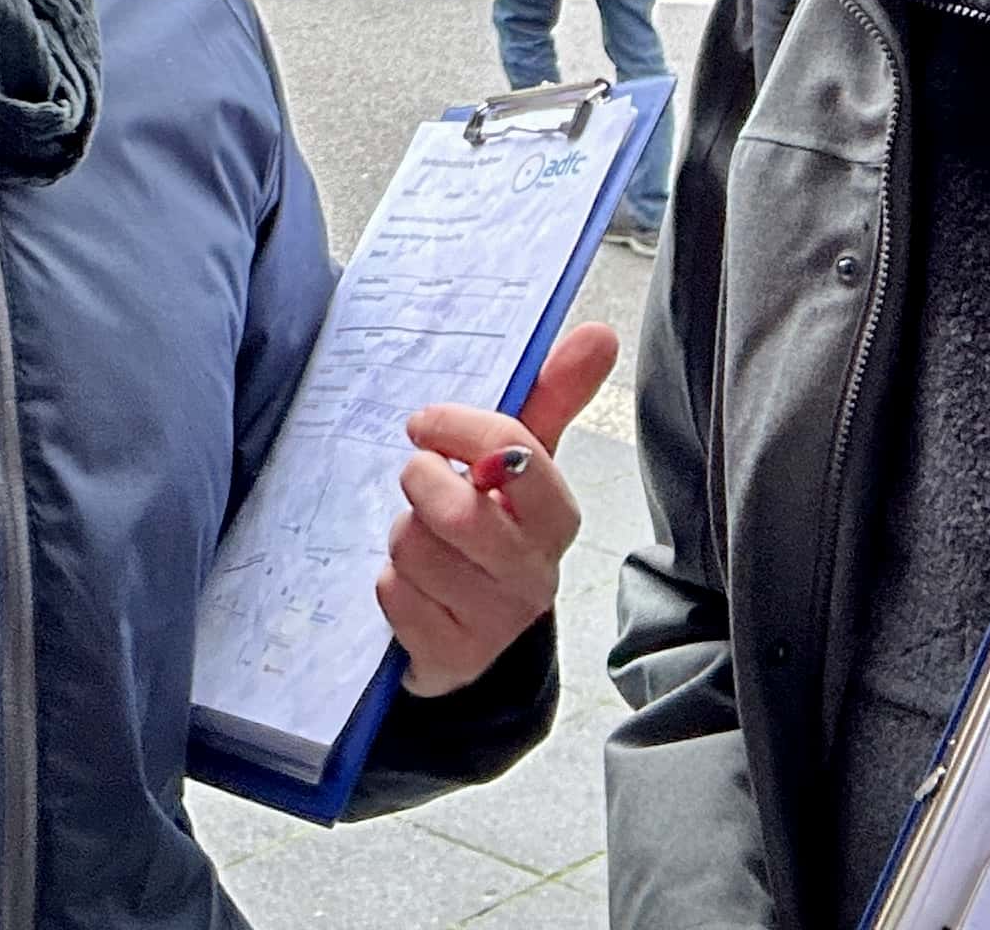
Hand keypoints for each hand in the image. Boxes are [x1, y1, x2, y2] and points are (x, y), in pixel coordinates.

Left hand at [378, 320, 618, 694]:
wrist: (466, 635)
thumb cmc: (489, 531)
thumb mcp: (516, 465)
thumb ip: (552, 396)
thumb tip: (600, 333)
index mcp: (554, 517)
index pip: (516, 455)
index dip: (460, 429)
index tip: (424, 424)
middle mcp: (534, 574)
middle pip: (461, 512)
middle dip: (421, 485)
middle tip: (417, 483)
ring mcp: (496, 622)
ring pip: (417, 551)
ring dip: (400, 537)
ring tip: (418, 542)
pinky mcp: (453, 657)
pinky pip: (395, 597)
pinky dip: (389, 584)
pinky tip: (410, 588)